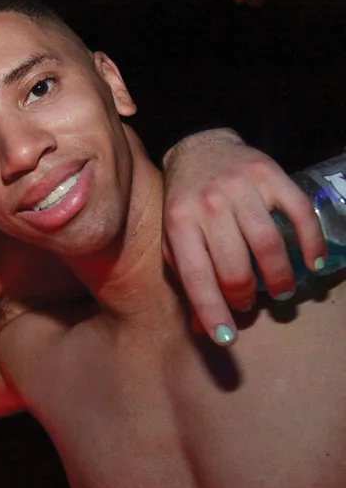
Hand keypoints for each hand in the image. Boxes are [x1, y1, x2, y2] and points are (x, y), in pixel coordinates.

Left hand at [161, 128, 324, 345]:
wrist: (199, 149)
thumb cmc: (184, 203)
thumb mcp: (174, 238)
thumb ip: (187, 279)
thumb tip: (203, 329)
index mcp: (179, 222)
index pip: (196, 276)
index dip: (212, 311)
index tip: (226, 339)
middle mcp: (208, 204)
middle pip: (235, 265)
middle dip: (245, 296)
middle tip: (250, 303)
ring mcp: (240, 188)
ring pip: (268, 244)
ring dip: (279, 276)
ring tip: (280, 290)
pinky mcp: (270, 174)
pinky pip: (298, 213)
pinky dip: (310, 243)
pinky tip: (313, 263)